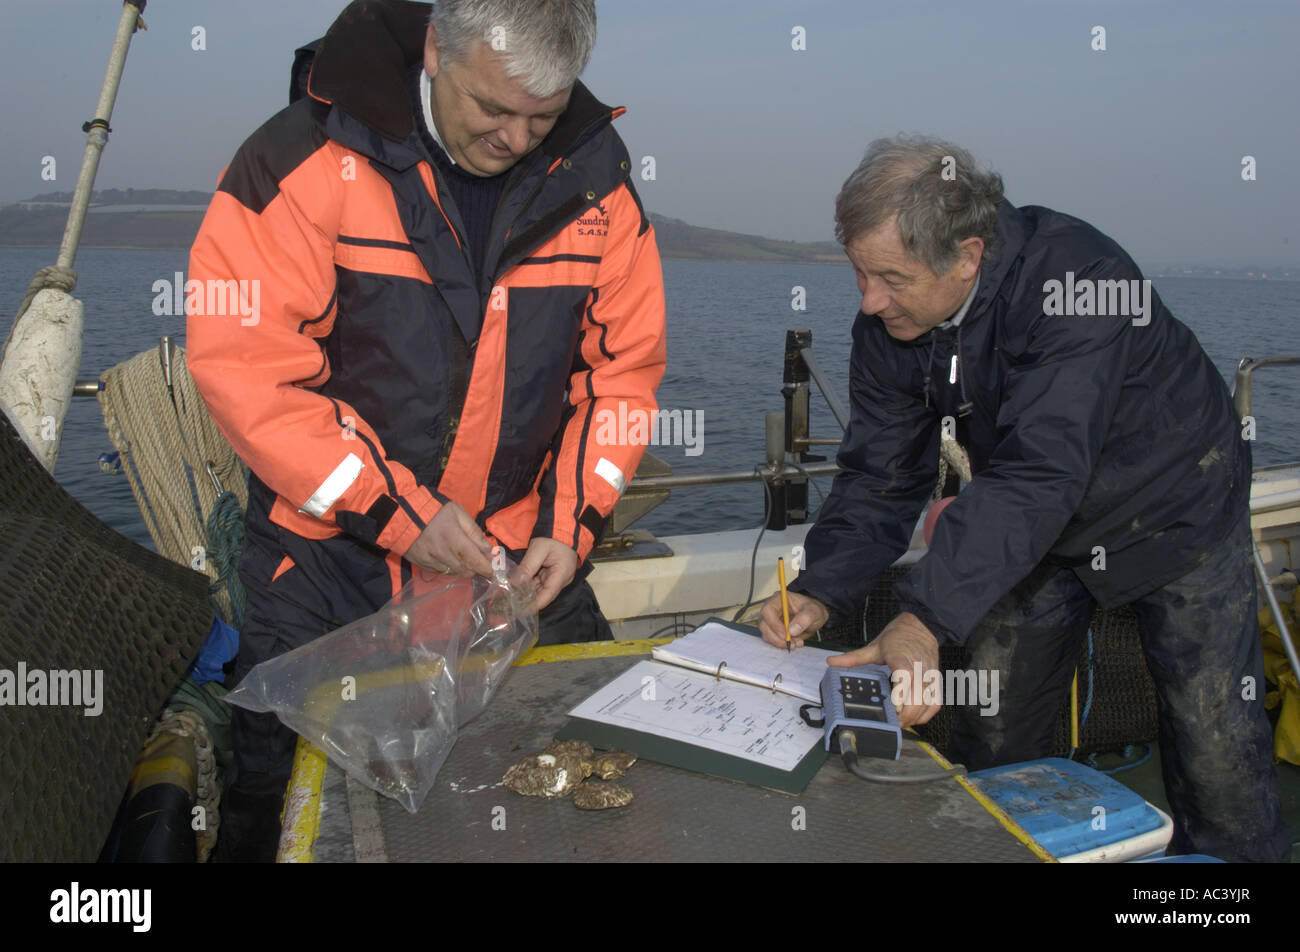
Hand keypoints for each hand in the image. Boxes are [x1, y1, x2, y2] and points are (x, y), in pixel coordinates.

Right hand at [404, 501, 494, 576]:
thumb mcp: (457, 512)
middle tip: (479, 563)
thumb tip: (487, 548)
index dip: (487, 569)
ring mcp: (432, 561)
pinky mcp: (422, 564)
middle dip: (476, 569)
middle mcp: (445, 554)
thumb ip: (473, 530)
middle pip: (466, 571)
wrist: (401, 514)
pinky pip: (440, 571)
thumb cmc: (433, 510)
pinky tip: (448, 557)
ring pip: (454, 572)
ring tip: (463, 558)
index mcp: (456, 540)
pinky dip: (448, 567)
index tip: (492, 572)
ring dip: (462, 568)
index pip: (476, 561)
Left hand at [510, 537, 577, 611]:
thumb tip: (514, 583)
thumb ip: (527, 567)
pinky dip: (528, 585)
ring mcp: (557, 577)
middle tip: (509, 606)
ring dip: (526, 593)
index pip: (547, 596)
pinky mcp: (552, 574)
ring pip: (540, 589)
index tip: (519, 612)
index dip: (534, 605)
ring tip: (509, 598)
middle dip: (526, 601)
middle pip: (543, 595)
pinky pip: (539, 583)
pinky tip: (516, 588)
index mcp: (561, 575)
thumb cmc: (553, 537)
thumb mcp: (538, 549)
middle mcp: (561, 580)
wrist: (564, 526)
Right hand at [758, 590, 828, 648]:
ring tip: (797, 643)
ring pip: (767, 634)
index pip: (768, 611)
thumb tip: (792, 631)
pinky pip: (772, 639)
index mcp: (779, 599)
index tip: (786, 635)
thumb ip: (804, 619)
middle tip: (792, 643)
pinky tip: (795, 642)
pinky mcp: (773, 630)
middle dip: (777, 637)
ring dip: (780, 642)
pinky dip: (782, 644)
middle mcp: (772, 609)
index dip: (774, 624)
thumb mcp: (814, 611)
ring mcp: (771, 620)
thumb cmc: (812, 610)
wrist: (813, 616)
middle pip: (764, 625)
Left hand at [828, 612, 940, 726]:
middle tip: (891, 722)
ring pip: (928, 703)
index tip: (892, 708)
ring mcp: (929, 676)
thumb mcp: (874, 646)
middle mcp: (919, 668)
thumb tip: (831, 662)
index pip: (906, 677)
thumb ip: (854, 658)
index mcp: (902, 658)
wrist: (921, 626)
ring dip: (915, 717)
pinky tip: (914, 718)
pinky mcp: (936, 681)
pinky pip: (935, 703)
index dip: (901, 695)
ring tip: (899, 722)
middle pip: (918, 697)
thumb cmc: (898, 637)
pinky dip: (926, 714)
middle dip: (906, 715)